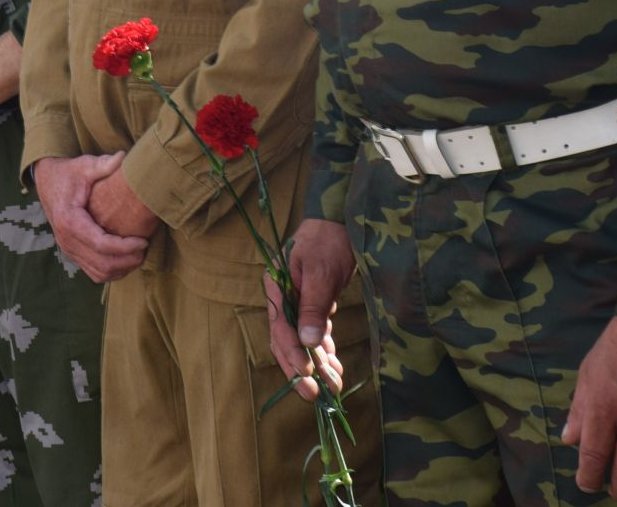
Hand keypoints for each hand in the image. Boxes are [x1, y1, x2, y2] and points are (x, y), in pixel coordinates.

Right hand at [32, 153, 150, 281]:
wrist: (46, 181)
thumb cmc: (68, 173)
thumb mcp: (84, 166)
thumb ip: (103, 164)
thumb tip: (124, 157)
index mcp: (69, 220)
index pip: (101, 244)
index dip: (125, 247)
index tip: (144, 240)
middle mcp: (66, 239)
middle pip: (102, 263)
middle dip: (128, 260)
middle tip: (146, 249)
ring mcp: (67, 248)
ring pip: (98, 272)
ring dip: (121, 268)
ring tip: (139, 255)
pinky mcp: (72, 252)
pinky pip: (93, 272)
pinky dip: (112, 271)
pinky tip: (126, 259)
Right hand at [267, 217, 355, 399]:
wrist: (339, 221)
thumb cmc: (327, 241)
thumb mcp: (320, 272)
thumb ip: (312, 306)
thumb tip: (308, 342)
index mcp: (276, 288)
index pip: (280, 330)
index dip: (292, 355)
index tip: (307, 376)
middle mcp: (283, 299)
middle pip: (286, 342)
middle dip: (301, 370)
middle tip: (316, 396)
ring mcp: (297, 303)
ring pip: (302, 341)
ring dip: (317, 364)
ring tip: (334, 386)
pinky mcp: (312, 305)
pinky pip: (314, 334)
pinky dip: (324, 351)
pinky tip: (335, 365)